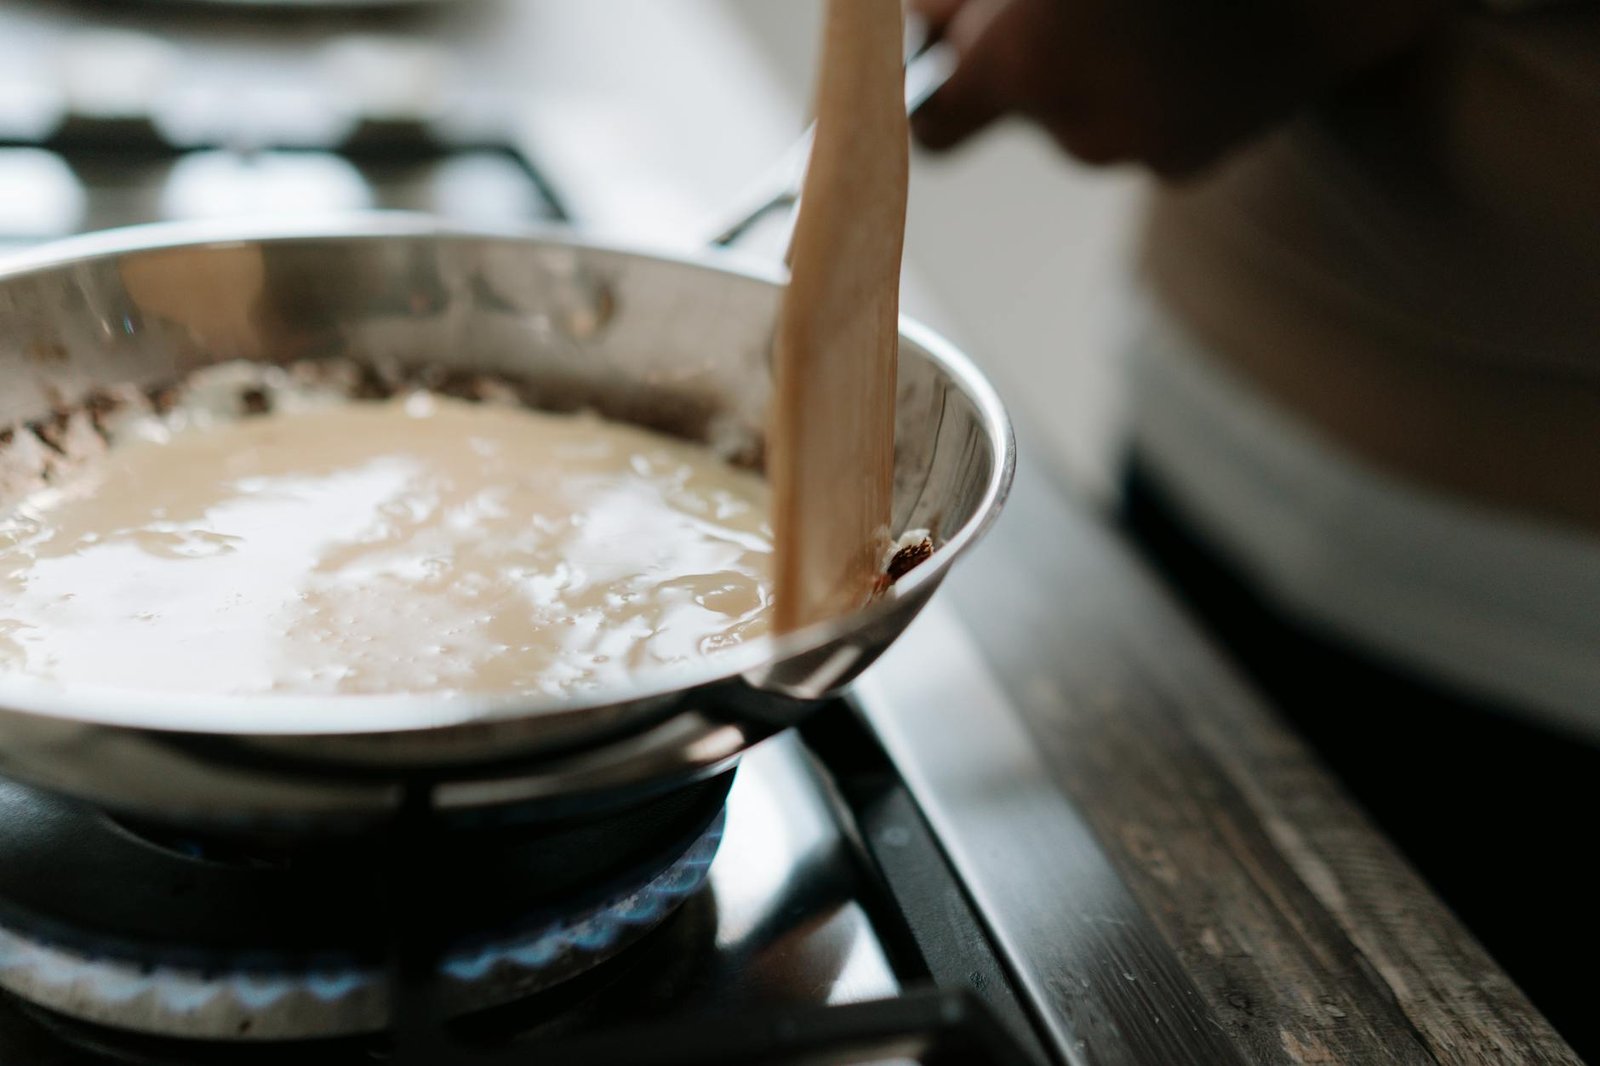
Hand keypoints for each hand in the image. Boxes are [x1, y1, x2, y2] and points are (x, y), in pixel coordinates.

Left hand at [910, 0, 1447, 173]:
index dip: (924, 88)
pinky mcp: (1188, 161)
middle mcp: (1074, 126)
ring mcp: (1136, 150)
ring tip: (1141, 10)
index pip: (931, 121)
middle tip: (1058, 0)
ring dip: (1084, 69)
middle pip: (1011, 106)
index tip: (936, 55)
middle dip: (1017, 53)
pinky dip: (1144, 89)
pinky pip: (1134, 128)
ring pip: (1074, 118)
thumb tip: (921, 18)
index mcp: (1026, 61)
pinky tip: (1186, 39)